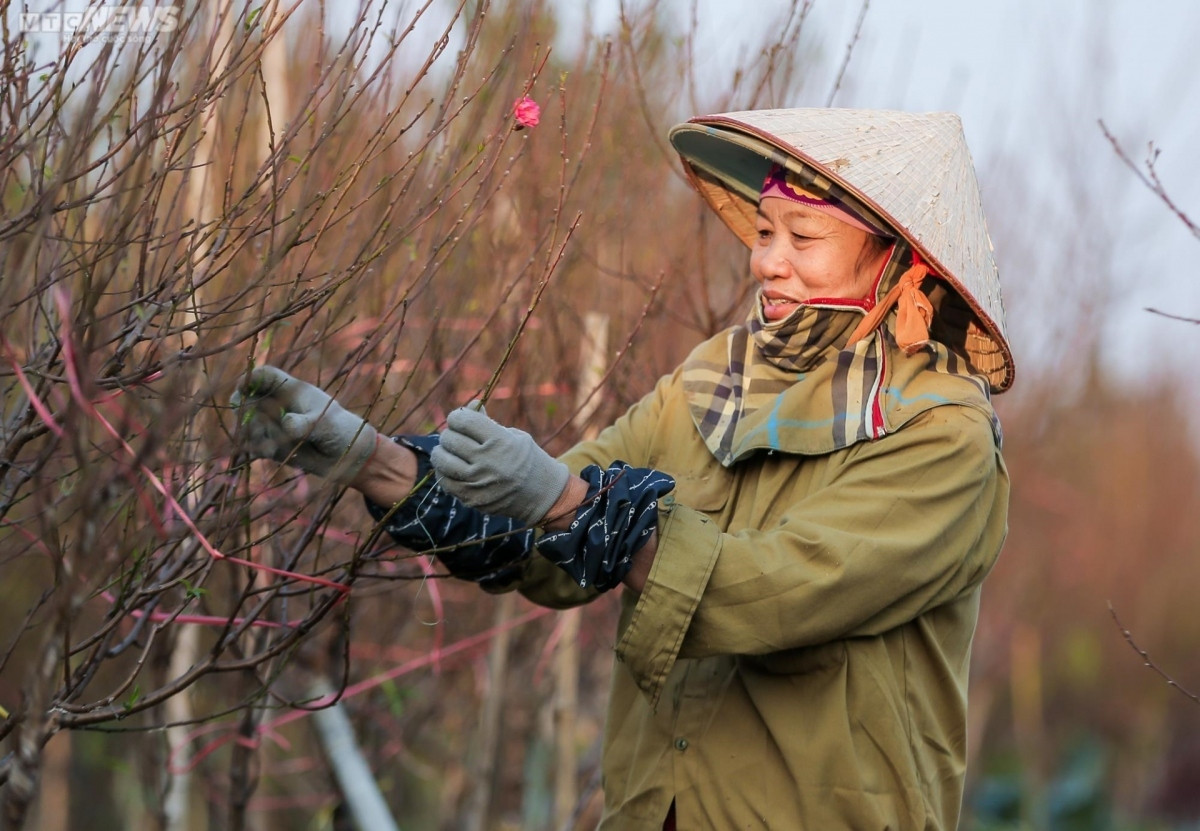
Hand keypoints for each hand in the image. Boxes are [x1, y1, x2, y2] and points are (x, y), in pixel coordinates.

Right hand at [231, 365, 378, 483]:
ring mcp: (273, 426)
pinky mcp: (271, 446)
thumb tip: (286, 423)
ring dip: (254, 434)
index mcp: (292, 391)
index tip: (242, 388)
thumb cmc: (340, 430)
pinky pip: (253, 447)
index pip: (266, 376)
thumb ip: (305, 423)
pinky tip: (266, 453)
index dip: (251, 378)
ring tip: (271, 446)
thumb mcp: (325, 424)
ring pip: (248, 425)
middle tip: (254, 423)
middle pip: (248, 400)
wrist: (347, 456)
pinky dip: (255, 450)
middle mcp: (278, 406)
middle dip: (246, 411)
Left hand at [430, 403, 568, 525]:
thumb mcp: (514, 435)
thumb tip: (467, 406)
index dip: (457, 417)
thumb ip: (487, 421)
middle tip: (457, 436)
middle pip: (450, 439)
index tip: (460, 420)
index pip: (463, 420)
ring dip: (442, 452)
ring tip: (449, 451)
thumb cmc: (527, 459)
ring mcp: (478, 482)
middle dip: (450, 434)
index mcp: (500, 441)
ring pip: (442, 460)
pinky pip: (445, 481)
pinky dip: (445, 472)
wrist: (542, 495)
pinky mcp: (472, 498)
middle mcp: (488, 461)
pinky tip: (453, 468)